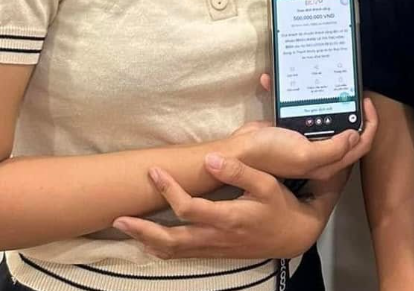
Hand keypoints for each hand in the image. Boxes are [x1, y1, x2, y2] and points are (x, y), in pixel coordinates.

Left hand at [113, 158, 322, 260]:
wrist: (294, 235)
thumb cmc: (280, 205)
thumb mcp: (266, 184)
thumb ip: (238, 171)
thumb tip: (209, 159)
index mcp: (228, 218)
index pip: (189, 208)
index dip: (168, 191)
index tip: (154, 171)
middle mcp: (216, 237)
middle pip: (171, 240)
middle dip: (142, 230)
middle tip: (118, 217)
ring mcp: (213, 248)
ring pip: (173, 251)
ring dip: (145, 240)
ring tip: (124, 227)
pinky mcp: (213, 252)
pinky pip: (181, 254)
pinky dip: (160, 248)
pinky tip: (147, 239)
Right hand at [229, 95, 378, 180]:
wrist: (238, 153)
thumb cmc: (270, 155)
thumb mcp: (304, 154)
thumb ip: (332, 149)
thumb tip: (355, 134)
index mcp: (328, 162)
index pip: (361, 145)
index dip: (370, 125)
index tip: (364, 101)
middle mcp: (321, 153)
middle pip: (349, 131)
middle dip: (352, 109)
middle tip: (349, 88)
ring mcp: (307, 140)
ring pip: (327, 118)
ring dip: (325, 100)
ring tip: (326, 79)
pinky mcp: (292, 129)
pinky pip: (301, 111)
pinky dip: (292, 97)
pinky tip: (276, 82)